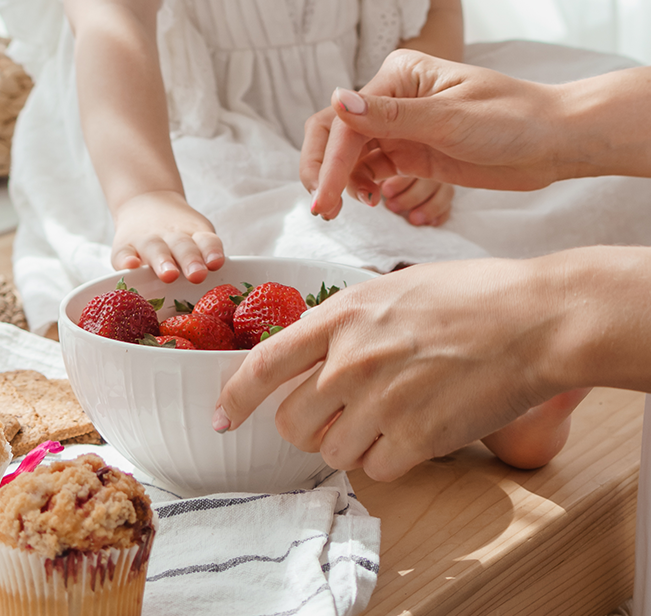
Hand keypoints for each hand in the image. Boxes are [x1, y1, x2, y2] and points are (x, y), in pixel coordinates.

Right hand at [112, 190, 224, 283]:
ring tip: (169, 275)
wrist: (147, 201)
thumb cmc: (179, 235)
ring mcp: (147, 241)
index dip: (212, 251)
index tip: (216, 263)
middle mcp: (172, 237)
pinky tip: (130, 267)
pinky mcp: (124, 247)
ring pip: (156, 250)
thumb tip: (221, 295)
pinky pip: (123, 254)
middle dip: (191, 260)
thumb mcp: (196, 236)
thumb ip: (205, 259)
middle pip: (183, 247)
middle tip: (197, 275)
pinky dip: (126, 261)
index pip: (207, 241)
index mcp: (195, 236)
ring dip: (163, 261)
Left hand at [214, 257, 564, 480]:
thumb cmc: (470, 296)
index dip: (237, 395)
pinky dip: (389, 459)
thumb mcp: (392, 288)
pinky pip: (376, 468)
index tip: (224, 417)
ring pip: (331, 450)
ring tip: (387, 418)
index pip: (266, 363)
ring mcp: (381, 399)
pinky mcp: (417, 436)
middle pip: (290, 421)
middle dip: (306, 426)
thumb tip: (314, 341)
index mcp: (341, 317)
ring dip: (351, 444)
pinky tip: (414, 432)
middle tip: (335, 417)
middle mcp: (351, 359)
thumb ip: (346, 318)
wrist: (532, 319)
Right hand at [302, 50, 561, 218]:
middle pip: (335, 132)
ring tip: (349, 209)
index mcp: (398, 76)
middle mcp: (391, 98)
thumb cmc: (511, 119)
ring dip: (340, 180)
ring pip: (348, 153)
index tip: (324, 199)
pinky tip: (373, 200)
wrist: (553, 142)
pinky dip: (361, 185)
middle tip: (321, 208)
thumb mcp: (449, 119)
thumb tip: (337, 100)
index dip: (331, 161)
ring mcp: (399, 126)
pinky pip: (370, 168)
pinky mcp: (408, 151)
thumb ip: (390, 116)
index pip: (346, 121)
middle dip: (322, 169)